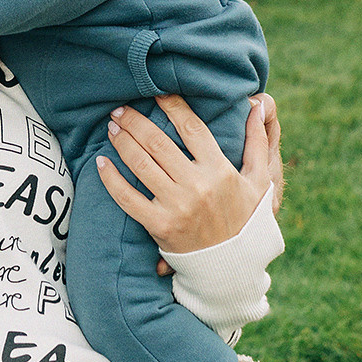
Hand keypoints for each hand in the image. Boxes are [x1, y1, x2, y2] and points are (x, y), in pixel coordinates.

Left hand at [96, 93, 280, 258]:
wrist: (232, 267)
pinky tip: (101, 163)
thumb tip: (256, 106)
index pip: (190, 127)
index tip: (156, 93)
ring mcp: (177, 206)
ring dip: (122, 141)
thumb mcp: (259, 181)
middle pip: (157, 142)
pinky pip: (128, 199)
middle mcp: (197, 185)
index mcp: (219, 169)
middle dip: (135, 121)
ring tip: (112, 127)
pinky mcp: (160, 226)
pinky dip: (111, 179)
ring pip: (141, 164)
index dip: (171, 105)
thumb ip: (258, 142)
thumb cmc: (246, 220)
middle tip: (119, 109)